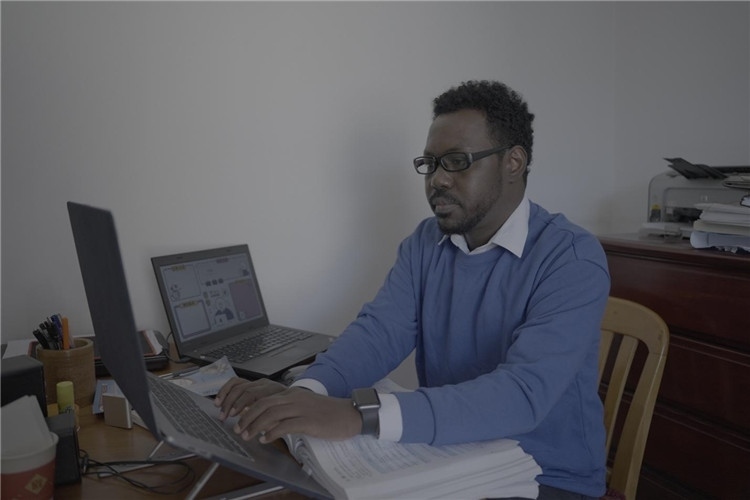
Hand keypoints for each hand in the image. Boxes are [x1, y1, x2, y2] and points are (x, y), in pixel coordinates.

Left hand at [214, 377, 360, 442]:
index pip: (265, 398)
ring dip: (255, 425)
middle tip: (238, 429)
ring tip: (248, 435)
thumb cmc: (329, 413)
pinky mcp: (309, 421)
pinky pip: (286, 425)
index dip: (249, 409)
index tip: (240, 419)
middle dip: (247, 417)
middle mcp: (295, 398)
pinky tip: (266, 439)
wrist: (350, 414)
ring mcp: (302, 409)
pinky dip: (272, 432)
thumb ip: (288, 411)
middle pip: (264, 404)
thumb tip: (269, 422)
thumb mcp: (305, 407)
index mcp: (293, 394)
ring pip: (271, 414)